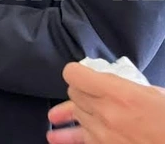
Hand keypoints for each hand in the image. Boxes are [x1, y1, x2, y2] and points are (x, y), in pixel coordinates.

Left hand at [47, 62, 164, 143]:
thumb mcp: (154, 94)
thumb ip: (126, 85)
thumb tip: (108, 81)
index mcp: (118, 93)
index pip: (74, 75)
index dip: (76, 72)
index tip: (80, 73)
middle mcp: (105, 112)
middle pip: (74, 93)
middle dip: (79, 91)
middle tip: (86, 93)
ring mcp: (103, 133)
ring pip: (75, 116)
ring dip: (71, 113)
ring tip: (54, 118)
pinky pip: (81, 139)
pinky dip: (72, 137)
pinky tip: (56, 138)